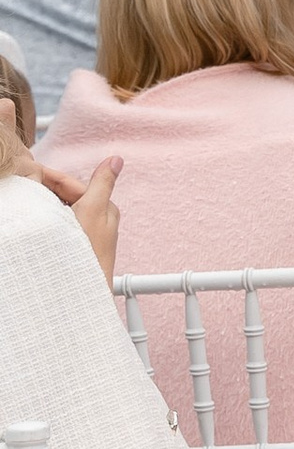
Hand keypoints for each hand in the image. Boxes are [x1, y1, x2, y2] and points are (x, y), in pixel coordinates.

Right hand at [38, 154, 120, 285]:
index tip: (26, 169)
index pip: (71, 183)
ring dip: (44, 203)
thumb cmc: (90, 253)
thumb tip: (116, 159)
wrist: (83, 290)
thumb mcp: (93, 210)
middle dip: (44, 188)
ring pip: (60, 209)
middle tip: (22, 183)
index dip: (48, 175)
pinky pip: (58, 224)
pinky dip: (46, 218)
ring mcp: (86, 233)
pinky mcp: (76, 246)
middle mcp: (98, 219)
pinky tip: (35, 220)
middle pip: (65, 196)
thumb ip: (102, 183)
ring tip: (25, 199)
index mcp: (104, 207)